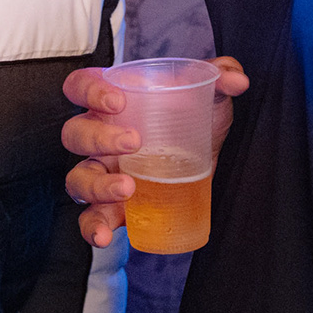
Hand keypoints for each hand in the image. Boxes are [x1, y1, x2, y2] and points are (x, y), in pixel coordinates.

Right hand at [61, 56, 247, 248]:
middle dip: (99, 137)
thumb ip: (222, 76)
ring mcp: (102, 172)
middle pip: (75, 134)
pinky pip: (90, 218)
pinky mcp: (113, 205)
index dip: (88, 90)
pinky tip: (105, 236)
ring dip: (97, 184)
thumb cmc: (192, 116)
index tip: (116, 100)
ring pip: (78, 177)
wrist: (204, 157)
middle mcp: (99, 135)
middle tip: (134, 141)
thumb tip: (236, 81)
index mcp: (112, 101)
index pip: (79, 86)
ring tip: (127, 188)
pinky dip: (92, 228)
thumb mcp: (208, 93)